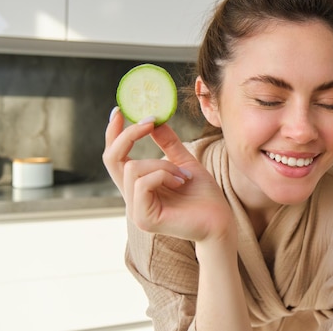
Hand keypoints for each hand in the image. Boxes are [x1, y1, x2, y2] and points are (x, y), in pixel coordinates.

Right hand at [102, 109, 234, 242]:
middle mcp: (132, 198)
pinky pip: (144, 183)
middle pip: (112, 159)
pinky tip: (181, 183)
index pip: (114, 157)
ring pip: (133, 168)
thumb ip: (168, 144)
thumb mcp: (185, 162)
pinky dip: (164, 175)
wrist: (220, 221)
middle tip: (149, 121)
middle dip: (129, 135)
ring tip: (183, 176)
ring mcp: (136, 210)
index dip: (113, 134)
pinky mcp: (144, 219)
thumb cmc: (204, 195)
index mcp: (138, 185)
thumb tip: (154, 120)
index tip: (119, 111)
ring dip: (162, 164)